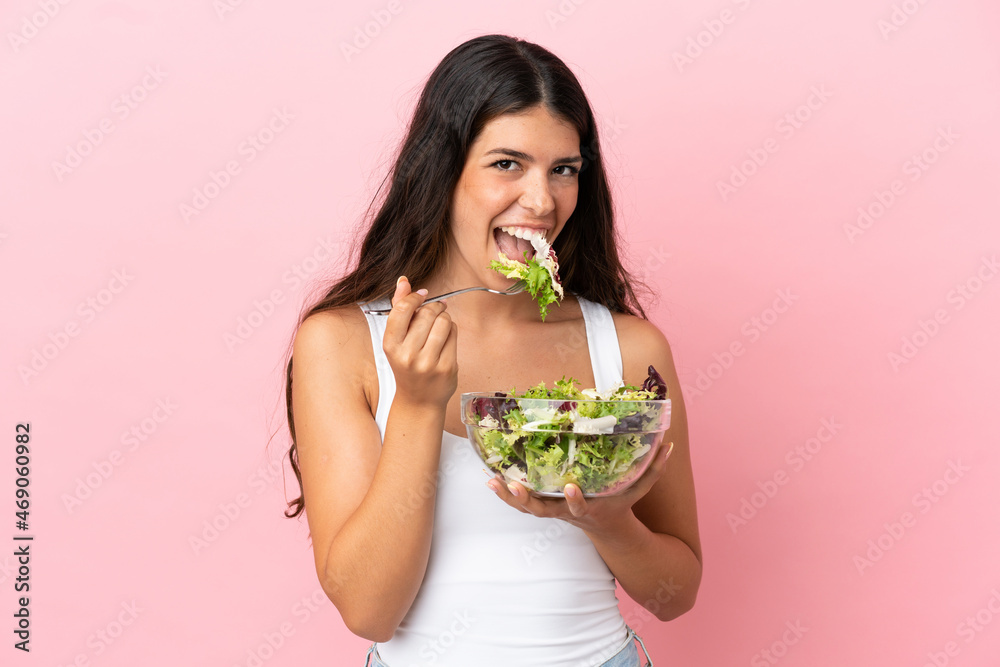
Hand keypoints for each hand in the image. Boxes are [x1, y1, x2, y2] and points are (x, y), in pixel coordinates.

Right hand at [382, 276, 458, 407]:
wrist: (418, 400)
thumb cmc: (407, 364)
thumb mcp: (397, 340)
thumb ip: (399, 308)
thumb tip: (403, 280)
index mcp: (391, 346)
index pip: (402, 310)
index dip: (415, 297)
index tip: (422, 296)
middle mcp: (407, 355)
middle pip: (427, 313)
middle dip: (434, 307)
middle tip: (436, 310)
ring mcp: (428, 363)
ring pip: (444, 321)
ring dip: (444, 317)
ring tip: (440, 325)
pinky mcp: (446, 367)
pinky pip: (454, 334)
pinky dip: (452, 330)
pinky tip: (445, 339)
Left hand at [486, 442, 674, 537]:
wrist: (608, 530)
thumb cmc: (621, 504)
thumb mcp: (638, 488)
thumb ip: (654, 468)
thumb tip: (669, 444)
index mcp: (590, 508)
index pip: (580, 506)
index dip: (575, 499)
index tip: (571, 487)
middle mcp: (567, 512)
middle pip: (543, 511)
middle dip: (529, 501)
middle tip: (517, 487)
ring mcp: (552, 511)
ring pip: (526, 509)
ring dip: (509, 497)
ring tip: (493, 482)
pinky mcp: (542, 506)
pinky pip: (521, 503)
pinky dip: (505, 494)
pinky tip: (491, 480)